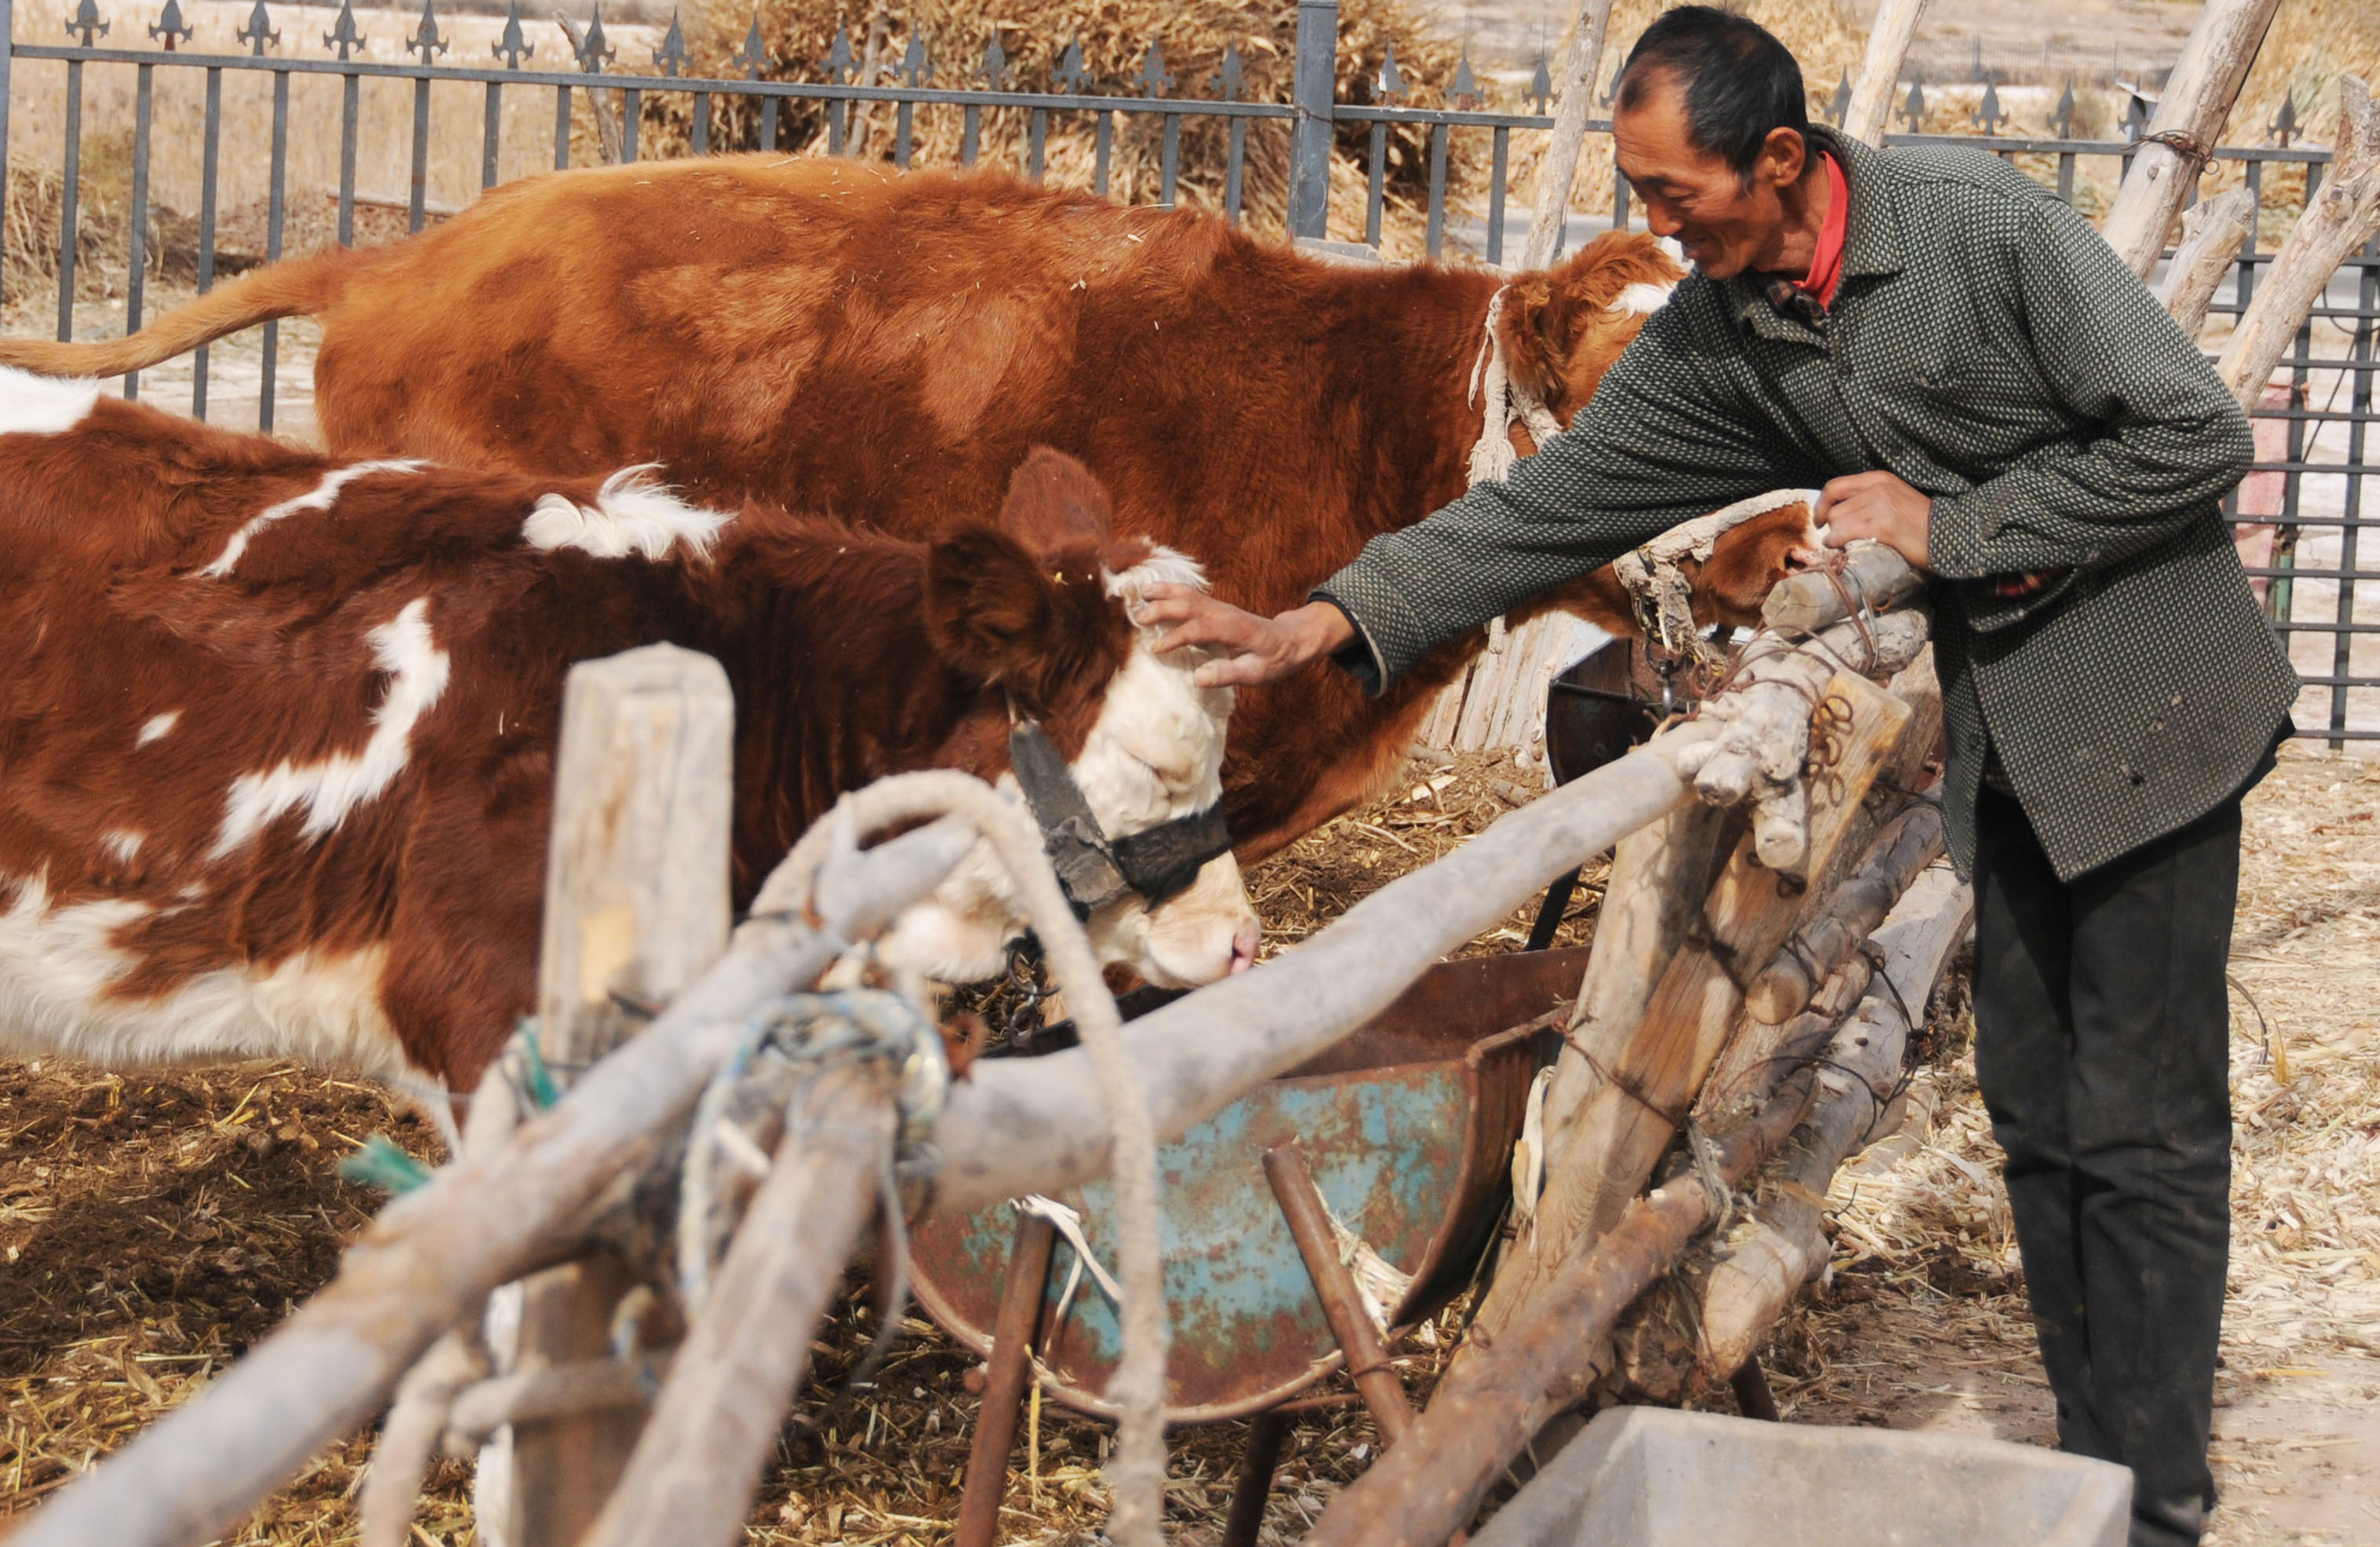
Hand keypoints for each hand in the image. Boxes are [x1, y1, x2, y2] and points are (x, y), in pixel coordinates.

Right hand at [1136, 587, 1354, 688]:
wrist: (1291, 640)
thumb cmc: (1274, 661)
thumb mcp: (1257, 674)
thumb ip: (1229, 675)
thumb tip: (1199, 678)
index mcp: (1235, 630)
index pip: (1200, 630)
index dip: (1177, 638)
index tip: (1156, 650)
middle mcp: (1224, 613)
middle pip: (1189, 605)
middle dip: (1162, 608)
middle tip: (1137, 617)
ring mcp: (1220, 607)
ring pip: (1188, 594)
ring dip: (1163, 592)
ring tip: (1138, 591)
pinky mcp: (1216, 607)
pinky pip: (1190, 595)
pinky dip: (1170, 590)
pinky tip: (1154, 589)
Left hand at [1815, 470, 1932, 571]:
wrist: (1949, 534)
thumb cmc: (1920, 522)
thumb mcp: (1894, 498)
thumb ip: (1869, 498)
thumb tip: (1838, 512)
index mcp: (1879, 479)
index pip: (1834, 486)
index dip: (1822, 505)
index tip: (1820, 519)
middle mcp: (1878, 488)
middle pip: (1834, 508)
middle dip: (1831, 527)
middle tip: (1838, 539)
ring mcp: (1880, 506)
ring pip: (1837, 522)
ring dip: (1836, 538)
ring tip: (1847, 545)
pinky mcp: (1883, 526)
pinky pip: (1845, 534)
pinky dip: (1839, 543)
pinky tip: (1846, 548)